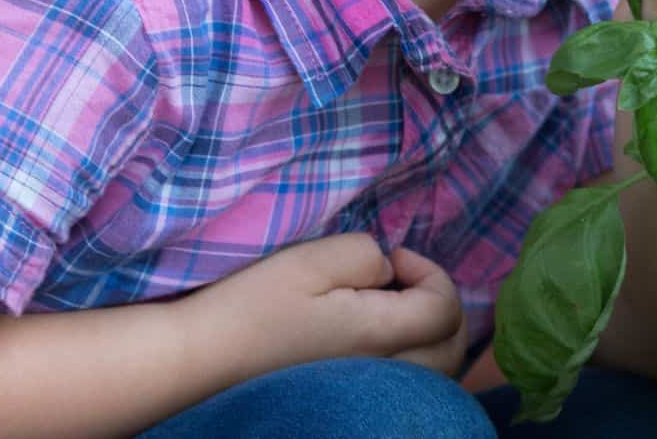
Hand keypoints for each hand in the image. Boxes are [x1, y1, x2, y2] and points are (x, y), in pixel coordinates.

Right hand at [177, 233, 462, 380]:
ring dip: (430, 332)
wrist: (203, 360)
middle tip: (400, 279)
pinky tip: (376, 336)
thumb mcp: (310, 260)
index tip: (391, 258)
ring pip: (436, 369)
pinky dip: (412, 356)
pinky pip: (410, 384)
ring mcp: (372, 393)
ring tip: (390, 304)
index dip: (429, 271)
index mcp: (380, 337)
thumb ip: (363, 255)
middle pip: (453, 346)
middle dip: (439, 302)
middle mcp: (388, 375)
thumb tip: (387, 270)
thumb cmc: (252, 306)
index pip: (445, 308)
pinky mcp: (354, 401)